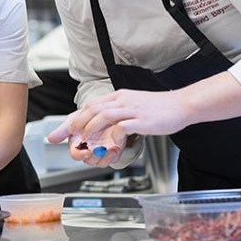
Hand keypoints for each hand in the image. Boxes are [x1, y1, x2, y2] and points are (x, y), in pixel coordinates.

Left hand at [47, 89, 187, 145]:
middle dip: (72, 124)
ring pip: (103, 115)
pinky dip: (111, 135)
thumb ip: (117, 114)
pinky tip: (106, 143)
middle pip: (91, 109)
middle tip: (59, 138)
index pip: (89, 106)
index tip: (58, 132)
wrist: (182, 105)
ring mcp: (131, 109)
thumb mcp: (133, 106)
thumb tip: (101, 127)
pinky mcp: (141, 120)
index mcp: (118, 97)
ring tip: (81, 140)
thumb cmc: (159, 109)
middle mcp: (121, 100)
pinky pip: (122, 126)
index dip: (71, 119)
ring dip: (89, 128)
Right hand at [56, 124, 127, 167]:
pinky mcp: (111, 150)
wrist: (104, 111)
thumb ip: (62, 130)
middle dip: (94, 157)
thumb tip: (50, 138)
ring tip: (109, 149)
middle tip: (99, 150)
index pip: (76, 155)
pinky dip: (113, 155)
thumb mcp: (74, 120)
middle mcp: (88, 149)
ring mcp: (100, 151)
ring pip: (100, 162)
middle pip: (88, 160)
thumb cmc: (86, 117)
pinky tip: (115, 148)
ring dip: (104, 157)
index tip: (87, 151)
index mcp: (77, 145)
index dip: (80, 155)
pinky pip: (112, 159)